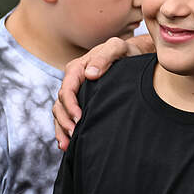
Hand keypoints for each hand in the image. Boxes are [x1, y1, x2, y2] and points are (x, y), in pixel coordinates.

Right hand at [52, 34, 150, 148]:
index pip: (67, 89)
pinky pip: (67, 116)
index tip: (79, 119)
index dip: (70, 105)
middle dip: (64, 121)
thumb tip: (90, 74)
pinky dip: (64, 130)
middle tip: (75, 135)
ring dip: (61, 129)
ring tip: (67, 145)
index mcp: (77, 68)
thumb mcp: (117, 47)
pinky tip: (68, 143)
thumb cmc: (125, 51)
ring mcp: (76, 92)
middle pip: (60, 104)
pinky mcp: (81, 101)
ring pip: (60, 112)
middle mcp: (73, 81)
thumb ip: (104, 57)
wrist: (132, 56)